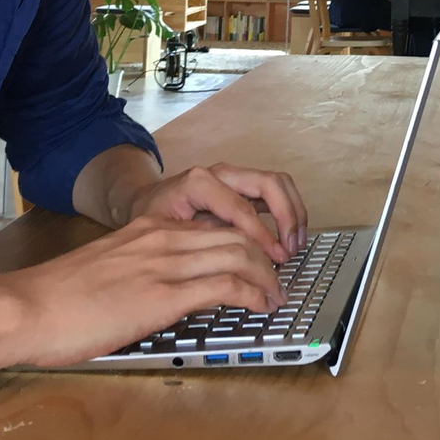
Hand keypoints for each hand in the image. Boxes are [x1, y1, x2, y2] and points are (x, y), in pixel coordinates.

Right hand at [5, 217, 287, 367]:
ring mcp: (165, 263)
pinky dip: (254, 295)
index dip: (248, 241)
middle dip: (268, 256)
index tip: (260, 261)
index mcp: (150, 227)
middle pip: (237, 234)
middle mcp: (163, 236)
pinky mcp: (163, 294)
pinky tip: (262, 306)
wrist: (26, 307)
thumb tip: (162, 287)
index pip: (216, 223)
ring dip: (268, 276)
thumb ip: (141, 265)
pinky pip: (226, 285)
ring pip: (240, 254)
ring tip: (277, 295)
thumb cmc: (58, 297)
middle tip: (279, 279)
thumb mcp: (109, 266)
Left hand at [127, 162, 306, 263]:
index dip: (262, 236)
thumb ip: (195, 244)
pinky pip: (276, 190)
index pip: (241, 208)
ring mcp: (236, 176)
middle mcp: (222, 173)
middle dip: (286, 217)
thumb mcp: (162, 234)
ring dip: (293, 212)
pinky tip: (290, 237)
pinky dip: (289, 210)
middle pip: (269, 183)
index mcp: (200, 183)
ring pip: (279, 182)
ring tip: (296, 243)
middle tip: (291, 249)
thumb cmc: (151, 220)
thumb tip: (229, 267)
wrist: (144, 200)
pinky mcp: (244, 184)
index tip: (275, 260)